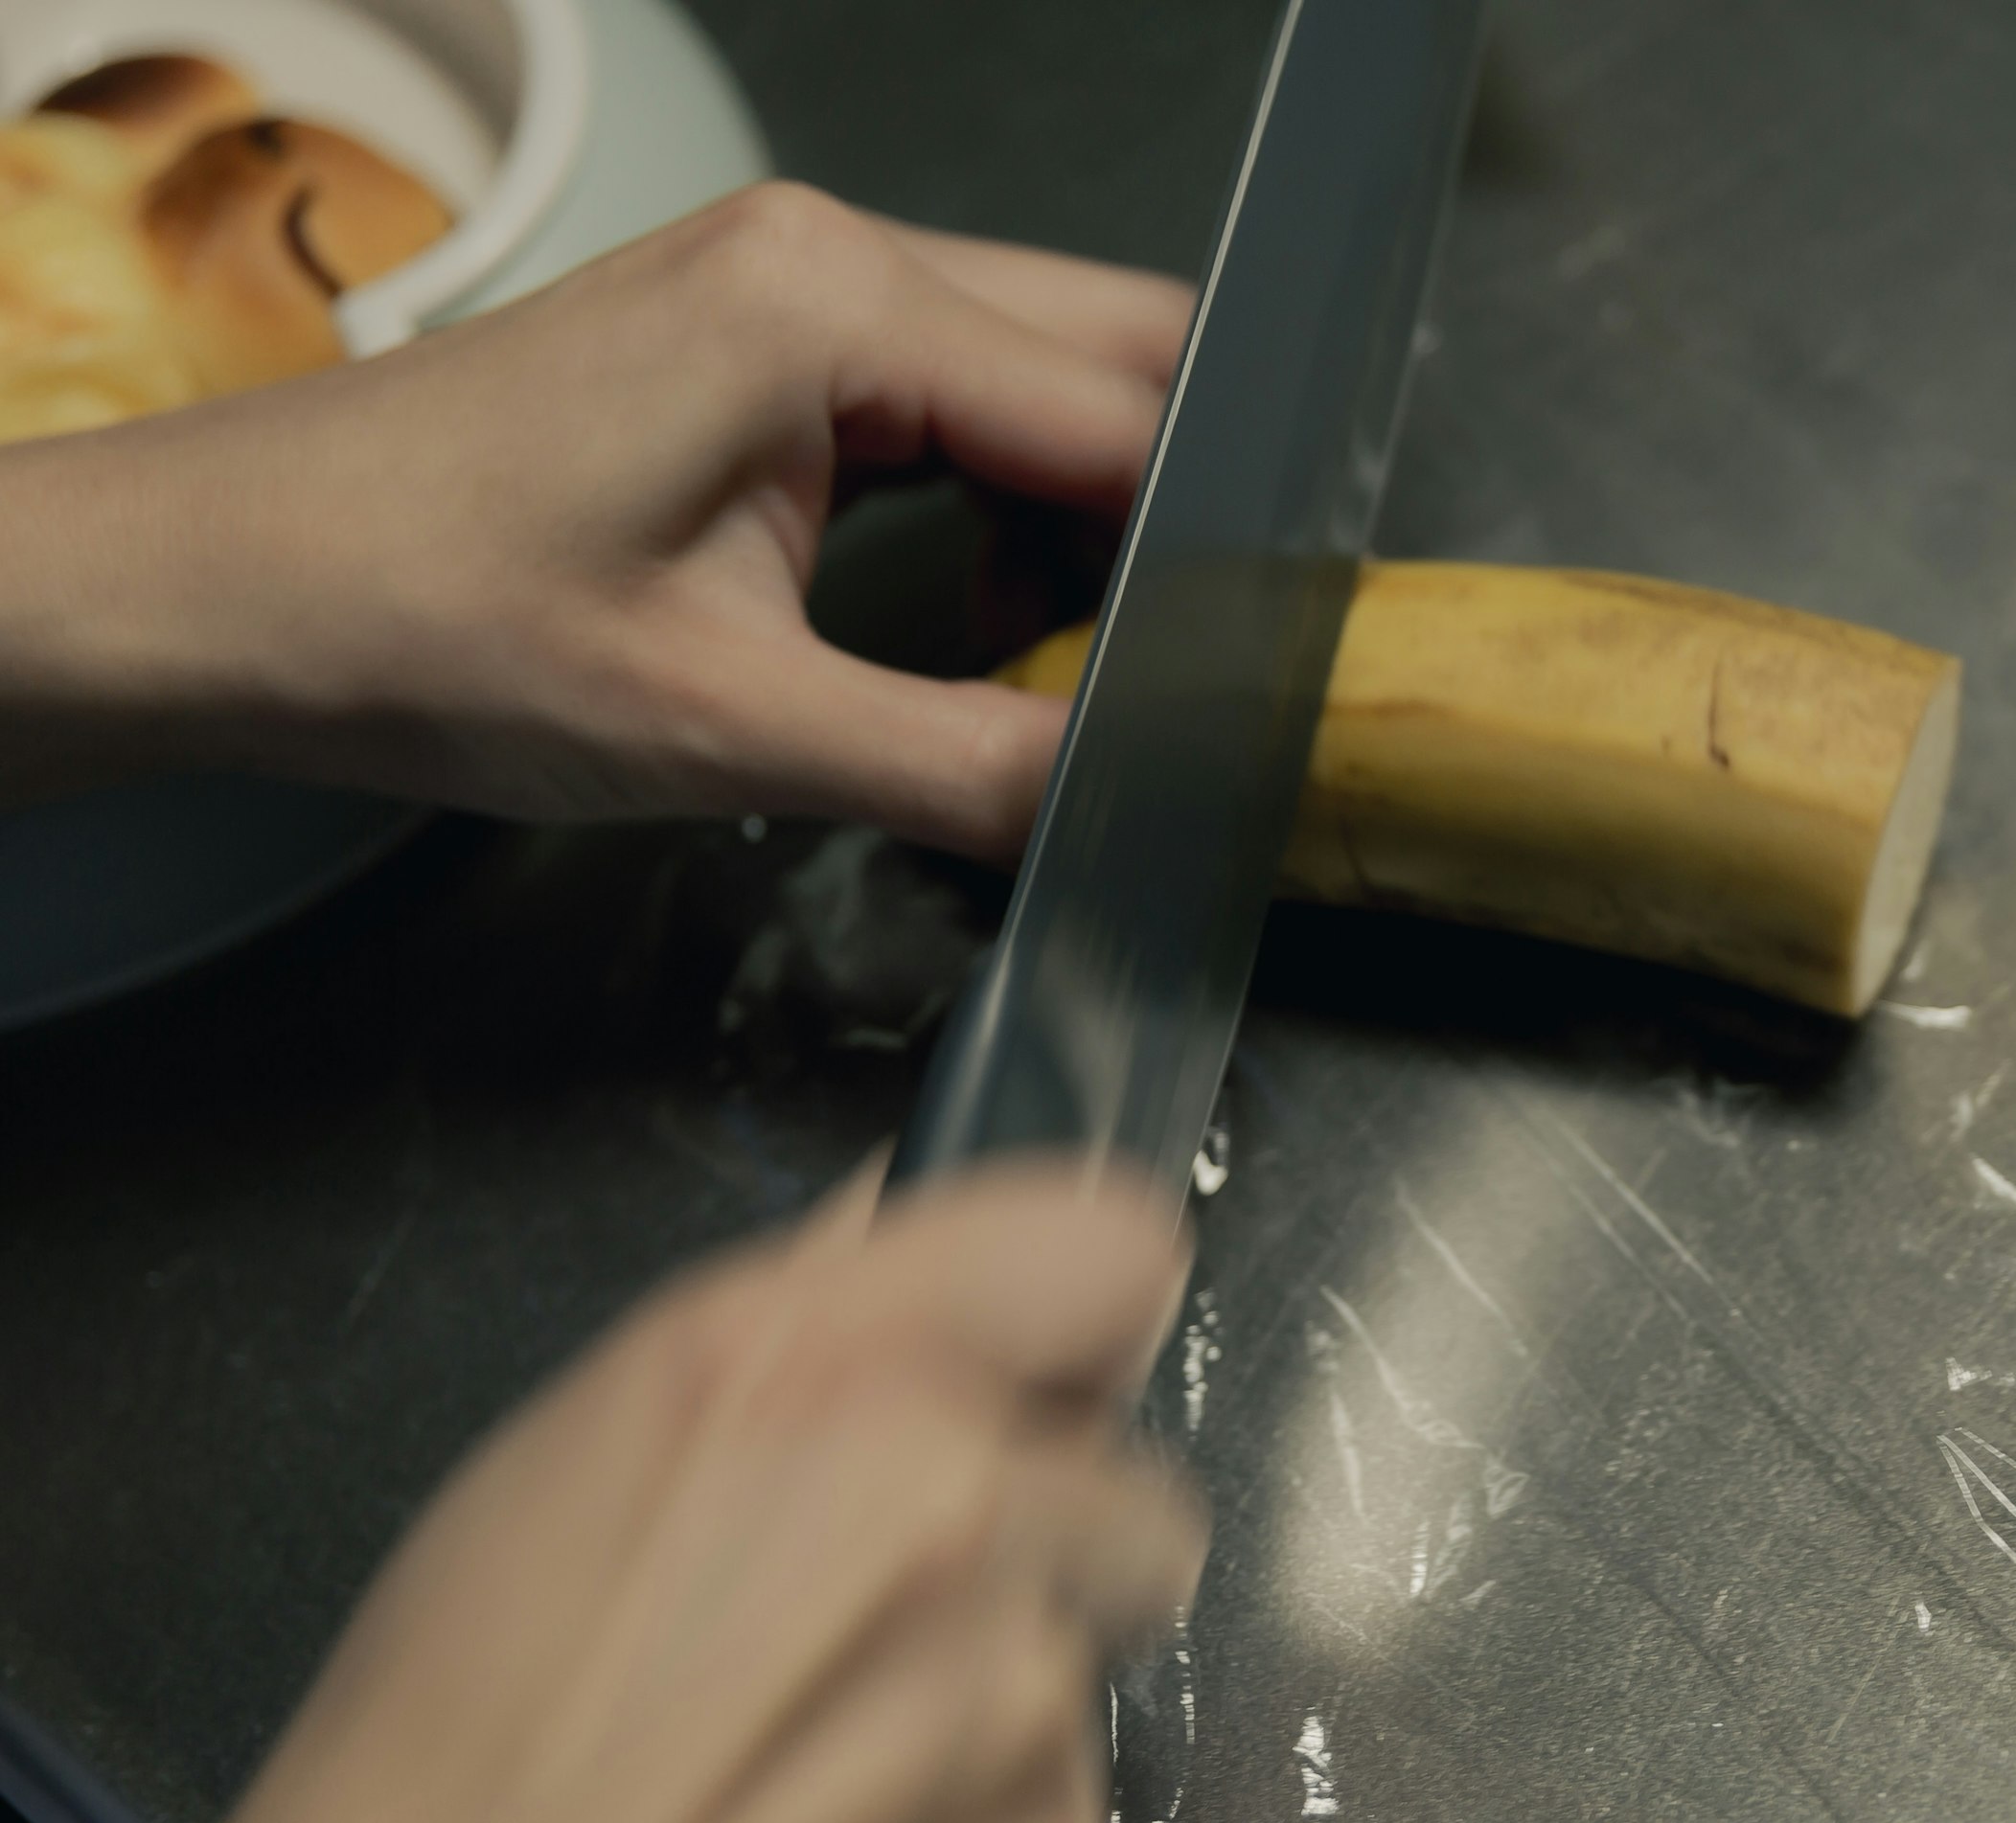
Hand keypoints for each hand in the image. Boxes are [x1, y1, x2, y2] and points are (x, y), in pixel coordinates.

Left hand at [0, 184, 1191, 860]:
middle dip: (1163, 521)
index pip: (1127, 419)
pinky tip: (973, 619)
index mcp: (831, 303)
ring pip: (1044, 376)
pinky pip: (950, 397)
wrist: (216, 590)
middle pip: (1117, 359)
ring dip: (1079, 520)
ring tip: (1056, 667)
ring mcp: (785, 285)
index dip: (1193, 567)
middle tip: (1156, 678)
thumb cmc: (410, 618)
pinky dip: (996, 506)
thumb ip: (961, 764)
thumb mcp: (727, 732)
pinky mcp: (753, 339)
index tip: (1223, 693)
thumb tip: (1119, 799)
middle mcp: (823, 255)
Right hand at [74, 1161, 1206, 1822]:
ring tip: (806, 1789)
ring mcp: (996, 1701)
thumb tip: (904, 1214)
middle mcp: (922, 1505)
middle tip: (857, 1649)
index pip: (1098, 1252)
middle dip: (1032, 1563)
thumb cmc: (423, 1786)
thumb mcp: (558, 1472)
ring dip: (992, 1735)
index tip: (1027, 1385)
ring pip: (1090, 1678)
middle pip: (1126, 1494)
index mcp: (788, 1372)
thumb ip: (789, 1327)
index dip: (1067, 1334)